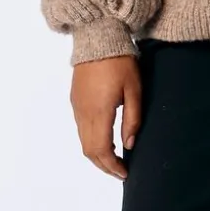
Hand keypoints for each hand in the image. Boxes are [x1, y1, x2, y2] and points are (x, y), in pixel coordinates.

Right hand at [70, 54, 142, 179]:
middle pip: (89, 150)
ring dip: (97, 155)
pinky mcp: (75, 100)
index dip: (112, 166)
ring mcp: (77, 106)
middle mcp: (83, 112)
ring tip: (115, 160)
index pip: (101, 150)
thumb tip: (130, 145)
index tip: (125, 173)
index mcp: (99, 111)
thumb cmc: (121, 62)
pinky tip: (105, 140)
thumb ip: (133, 119)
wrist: (98, 37)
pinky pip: (80, 129)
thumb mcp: (134, 90)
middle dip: (104, 166)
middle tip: (120, 172)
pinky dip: (91, 141)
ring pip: (83, 141)